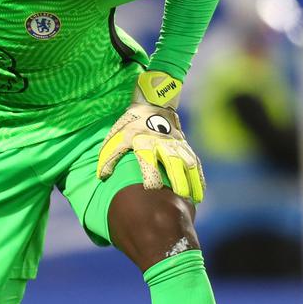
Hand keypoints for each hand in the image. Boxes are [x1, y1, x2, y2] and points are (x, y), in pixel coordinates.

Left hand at [97, 70, 205, 202]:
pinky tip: (200, 193)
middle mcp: (162, 143)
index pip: (148, 157)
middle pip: (173, 161)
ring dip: (192, 180)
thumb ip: (109, 156)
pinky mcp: (185, 146)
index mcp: (144, 141)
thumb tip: (102, 177)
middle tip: (179, 196)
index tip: (152, 188)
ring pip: (188, 162)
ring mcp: (176, 145)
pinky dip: (198, 178)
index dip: (151, 172)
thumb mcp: (116, 136)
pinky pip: (195, 162)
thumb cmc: (131, 126)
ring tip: (194, 199)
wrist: (152, 104)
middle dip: (177, 178)